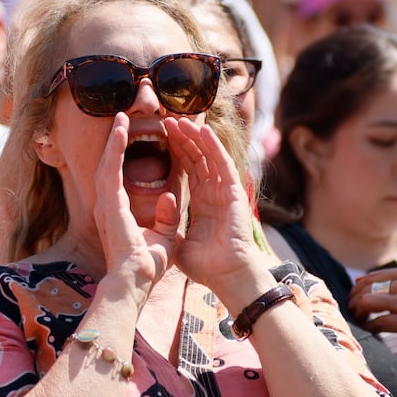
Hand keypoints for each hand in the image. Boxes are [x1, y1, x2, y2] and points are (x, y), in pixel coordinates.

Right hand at [93, 112, 178, 289]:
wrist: (135, 281)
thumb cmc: (146, 266)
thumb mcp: (164, 236)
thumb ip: (166, 217)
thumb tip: (169, 198)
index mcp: (117, 213)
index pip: (117, 178)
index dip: (121, 157)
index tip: (127, 139)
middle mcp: (107, 206)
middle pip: (108, 165)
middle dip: (113, 142)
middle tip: (120, 120)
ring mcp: (106, 204)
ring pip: (106, 163)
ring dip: (113, 140)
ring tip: (120, 119)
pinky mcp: (110, 204)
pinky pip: (111, 169)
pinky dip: (114, 149)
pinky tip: (120, 132)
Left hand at [163, 115, 268, 301]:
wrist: (226, 276)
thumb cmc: (206, 265)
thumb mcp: (179, 241)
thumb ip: (171, 224)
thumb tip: (163, 208)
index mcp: (202, 201)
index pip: (189, 169)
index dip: (177, 150)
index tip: (163, 135)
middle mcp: (215, 192)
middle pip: (198, 157)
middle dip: (183, 138)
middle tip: (167, 120)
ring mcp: (225, 191)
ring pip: (209, 156)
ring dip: (196, 137)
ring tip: (180, 119)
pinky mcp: (234, 193)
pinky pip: (223, 164)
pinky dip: (214, 146)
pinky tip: (203, 130)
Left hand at [348, 267, 396, 371]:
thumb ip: (394, 284)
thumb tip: (359, 281)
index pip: (371, 278)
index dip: (358, 291)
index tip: (355, 301)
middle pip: (365, 289)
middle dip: (354, 301)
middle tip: (353, 313)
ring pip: (366, 302)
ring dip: (358, 313)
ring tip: (360, 321)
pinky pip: (376, 322)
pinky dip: (369, 327)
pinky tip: (371, 331)